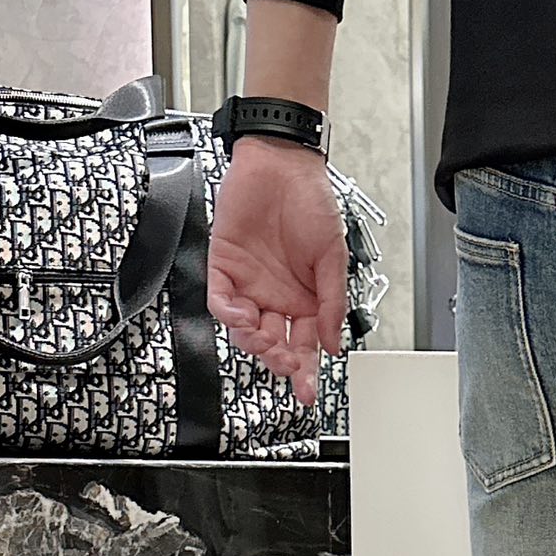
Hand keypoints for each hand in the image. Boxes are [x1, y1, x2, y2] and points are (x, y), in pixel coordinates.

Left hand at [206, 137, 346, 406]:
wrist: (281, 163)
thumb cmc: (312, 202)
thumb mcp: (333, 258)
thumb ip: (332, 303)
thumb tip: (334, 344)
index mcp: (307, 299)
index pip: (306, 345)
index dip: (306, 371)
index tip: (308, 392)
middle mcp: (277, 296)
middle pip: (274, 343)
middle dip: (279, 359)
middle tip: (286, 362)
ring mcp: (250, 283)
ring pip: (246, 329)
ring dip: (254, 342)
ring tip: (264, 340)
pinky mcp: (224, 265)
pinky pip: (221, 301)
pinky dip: (229, 314)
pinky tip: (242, 317)